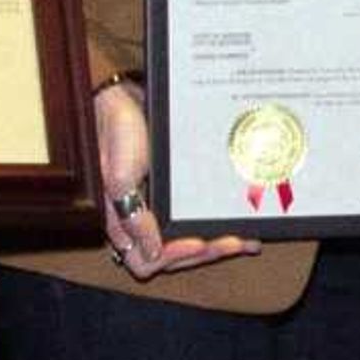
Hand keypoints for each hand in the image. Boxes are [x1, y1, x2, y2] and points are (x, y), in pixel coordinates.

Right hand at [96, 78, 257, 278]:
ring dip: (214, 245)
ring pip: (186, 242)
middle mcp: (139, 220)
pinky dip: (212, 225)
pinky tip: (234, 223)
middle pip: (173, 256)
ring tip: (244, 241)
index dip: (174, 257)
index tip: (198, 243)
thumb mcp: (119, 177)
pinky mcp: (171, 196)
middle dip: (205, 252)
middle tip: (234, 242)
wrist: (122, 98)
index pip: (146, 260)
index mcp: (121, 221)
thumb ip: (132, 219)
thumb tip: (150, 253)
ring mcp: (156, 209)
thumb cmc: (115, 134)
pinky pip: (191, 219)